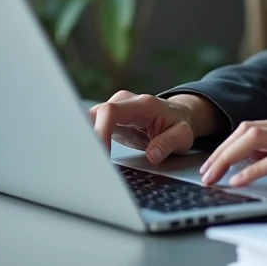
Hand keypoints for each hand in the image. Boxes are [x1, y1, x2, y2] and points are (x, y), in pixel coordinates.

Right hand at [88, 91, 221, 164]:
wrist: (176, 114)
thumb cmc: (178, 124)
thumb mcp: (182, 136)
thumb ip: (169, 143)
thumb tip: (153, 155)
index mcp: (142, 104)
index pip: (111, 112)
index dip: (100, 131)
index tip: (100, 154)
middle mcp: (124, 101)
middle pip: (94, 114)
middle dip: (87, 138)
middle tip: (87, 163)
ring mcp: (113, 108)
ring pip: (88, 119)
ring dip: (84, 140)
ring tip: (85, 162)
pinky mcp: (107, 118)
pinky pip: (90, 126)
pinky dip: (87, 140)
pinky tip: (86, 156)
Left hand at [198, 111, 266, 187]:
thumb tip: (262, 159)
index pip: (252, 126)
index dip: (227, 143)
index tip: (212, 162)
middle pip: (246, 128)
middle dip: (219, 150)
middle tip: (204, 172)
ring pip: (255, 137)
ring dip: (228, 158)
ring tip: (214, 177)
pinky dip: (254, 168)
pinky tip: (242, 181)